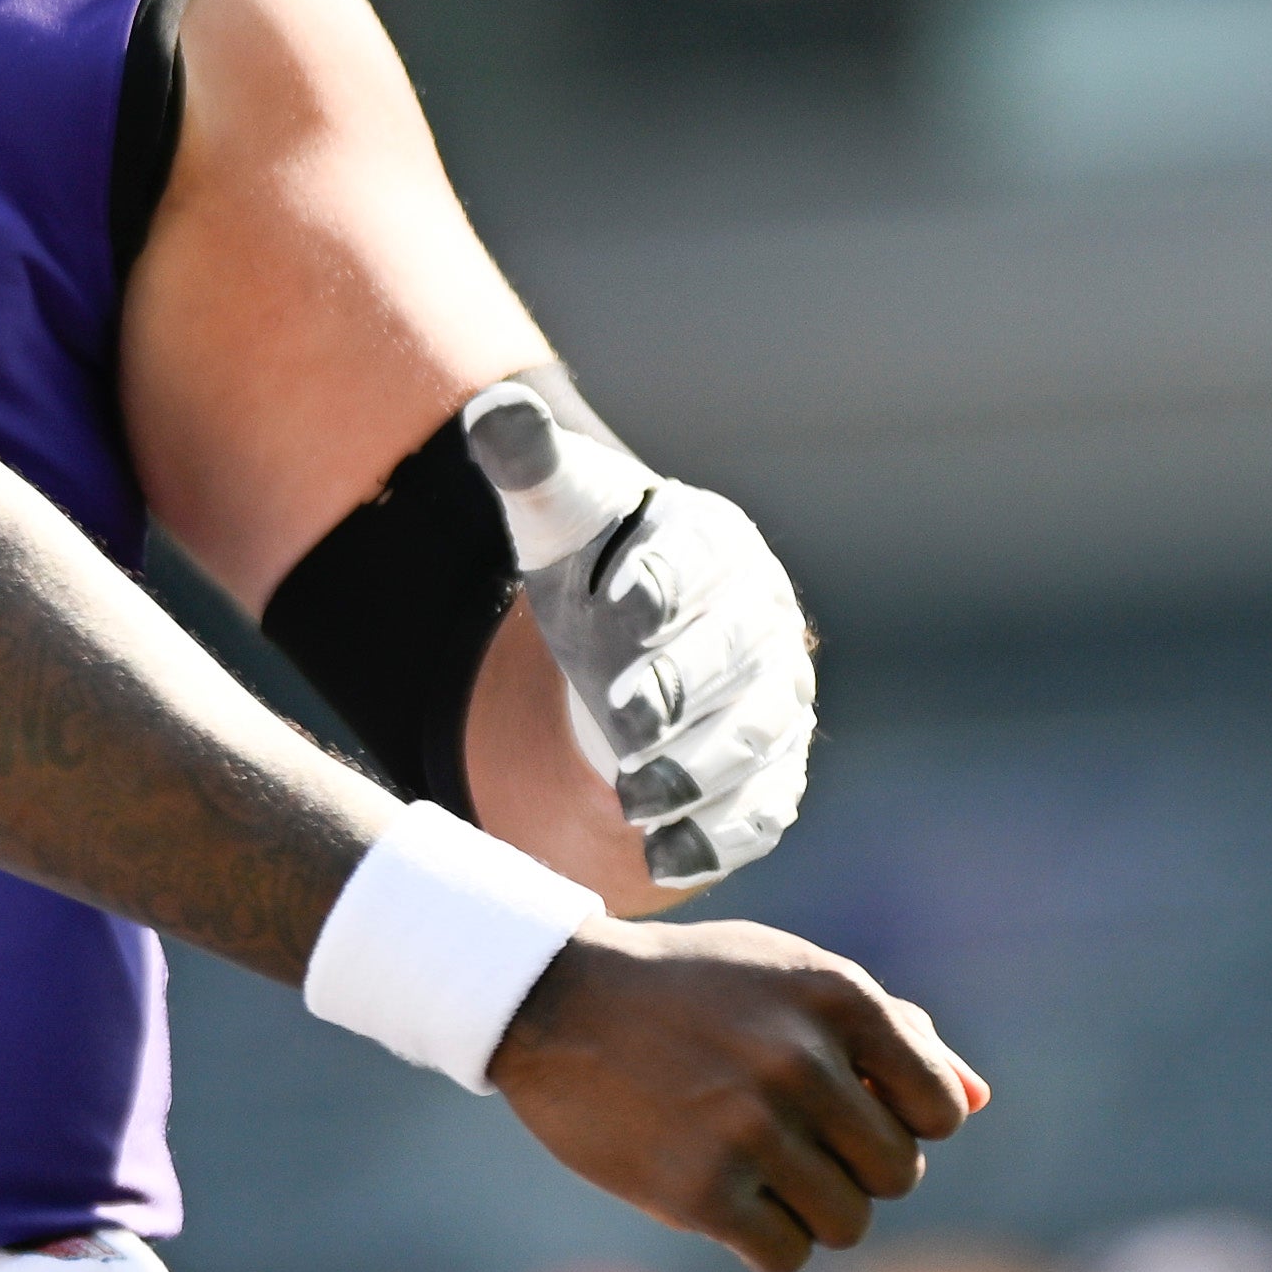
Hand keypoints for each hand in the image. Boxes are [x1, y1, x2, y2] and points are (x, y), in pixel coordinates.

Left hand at [471, 391, 815, 886]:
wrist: (632, 632)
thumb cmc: (599, 564)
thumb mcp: (558, 515)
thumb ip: (529, 465)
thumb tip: (497, 413)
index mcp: (716, 549)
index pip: (701, 563)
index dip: (664, 585)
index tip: (619, 609)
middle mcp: (763, 625)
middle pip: (737, 661)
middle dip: (684, 693)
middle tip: (624, 724)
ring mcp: (774, 703)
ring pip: (756, 741)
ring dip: (699, 773)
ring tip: (631, 800)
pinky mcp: (767, 773)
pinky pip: (760, 809)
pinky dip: (720, 836)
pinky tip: (665, 858)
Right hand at [488, 916, 984, 1271]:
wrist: (553, 1001)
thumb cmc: (687, 989)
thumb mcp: (789, 977)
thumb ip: (889, 1032)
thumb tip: (976, 1103)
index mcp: (838, 997)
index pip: (939, 1110)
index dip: (902, 1124)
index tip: (847, 1113)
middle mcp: (802, 1060)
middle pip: (897, 1175)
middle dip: (855, 1172)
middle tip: (793, 1146)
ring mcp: (750, 1127)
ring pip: (847, 1223)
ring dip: (811, 1211)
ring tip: (759, 1173)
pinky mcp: (700, 1188)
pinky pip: (785, 1253)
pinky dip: (764, 1240)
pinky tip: (723, 1199)